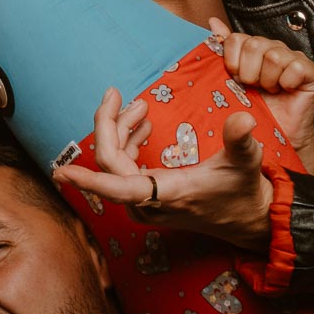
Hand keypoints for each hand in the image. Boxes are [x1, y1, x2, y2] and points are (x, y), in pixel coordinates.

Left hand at [52, 87, 274, 250]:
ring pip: (115, 165)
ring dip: (120, 132)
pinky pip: (123, 170)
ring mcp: (145, 203)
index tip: (62, 172)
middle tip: (116, 93)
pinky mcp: (148, 200)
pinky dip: (127, 144)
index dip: (89, 180)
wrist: (251, 220)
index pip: (118, 188)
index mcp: (166, 193)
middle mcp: (148, 203)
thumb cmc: (245, 192)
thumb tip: (243, 119)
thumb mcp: (246, 163)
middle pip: (110, 163)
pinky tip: (140, 127)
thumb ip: (241, 141)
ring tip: (138, 108)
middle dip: (110, 124)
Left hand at [210, 18, 313, 173]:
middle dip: (248, 72)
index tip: (235, 78)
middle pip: (253, 44)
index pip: (235, 38)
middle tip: (253, 87)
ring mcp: (292, 58)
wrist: (275, 139)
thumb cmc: (253, 111)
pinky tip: (285, 91)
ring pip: (273, 56)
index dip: (231, 61)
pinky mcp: (310, 71)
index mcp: (252, 49)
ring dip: (267, 80)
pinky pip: (295, 67)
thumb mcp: (230, 81)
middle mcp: (272, 49)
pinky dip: (287, 82)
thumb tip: (212, 22)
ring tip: (269, 91)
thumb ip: (222, 49)